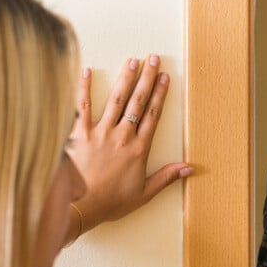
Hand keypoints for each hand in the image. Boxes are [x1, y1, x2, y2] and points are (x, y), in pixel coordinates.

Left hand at [66, 55, 191, 235]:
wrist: (80, 208)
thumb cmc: (111, 203)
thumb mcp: (144, 193)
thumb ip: (166, 177)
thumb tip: (188, 168)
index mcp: (139, 149)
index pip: (153, 115)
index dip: (160, 94)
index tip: (165, 77)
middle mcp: (121, 136)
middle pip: (137, 102)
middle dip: (146, 78)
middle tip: (153, 58)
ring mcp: (99, 133)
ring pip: (115, 100)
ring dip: (125, 79)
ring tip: (132, 61)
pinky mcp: (78, 135)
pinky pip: (81, 107)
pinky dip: (83, 88)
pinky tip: (86, 71)